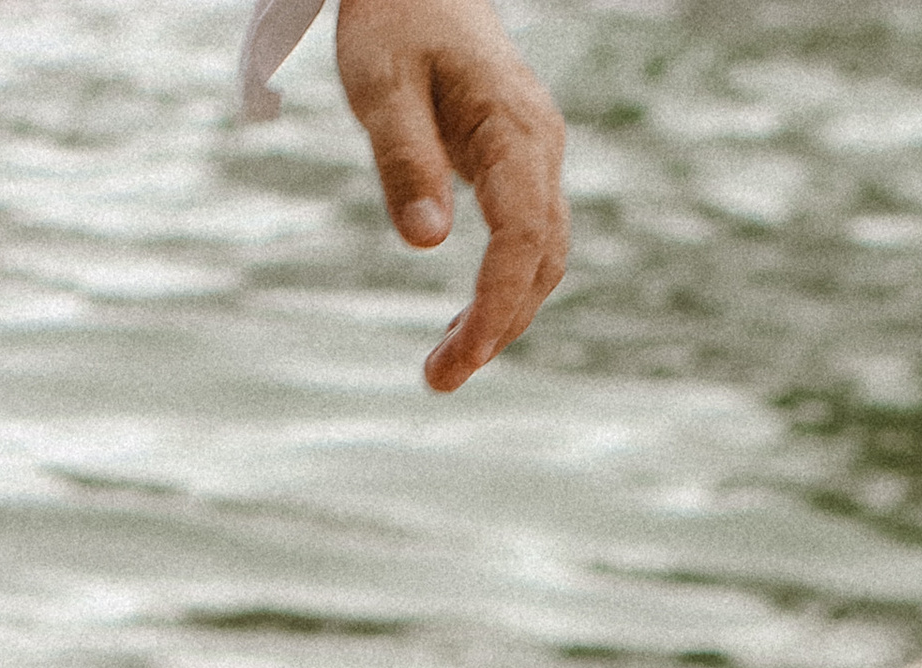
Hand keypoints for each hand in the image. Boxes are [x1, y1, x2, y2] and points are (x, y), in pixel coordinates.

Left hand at [335, 0, 569, 391]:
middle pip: (541, 262)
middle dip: (497, 328)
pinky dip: (501, 291)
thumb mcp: (381, 83)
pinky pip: (527, 244)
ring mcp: (537, 159)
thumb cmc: (394, 20)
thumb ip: (404, 158)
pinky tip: (463, 322)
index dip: (497, 305)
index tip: (461, 357)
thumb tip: (427, 243)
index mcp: (514, 128)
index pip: (522, 238)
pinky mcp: (522, 168)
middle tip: (439, 378)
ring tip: (447, 363)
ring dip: (502, 318)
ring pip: (541, 260)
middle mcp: (540, 148)